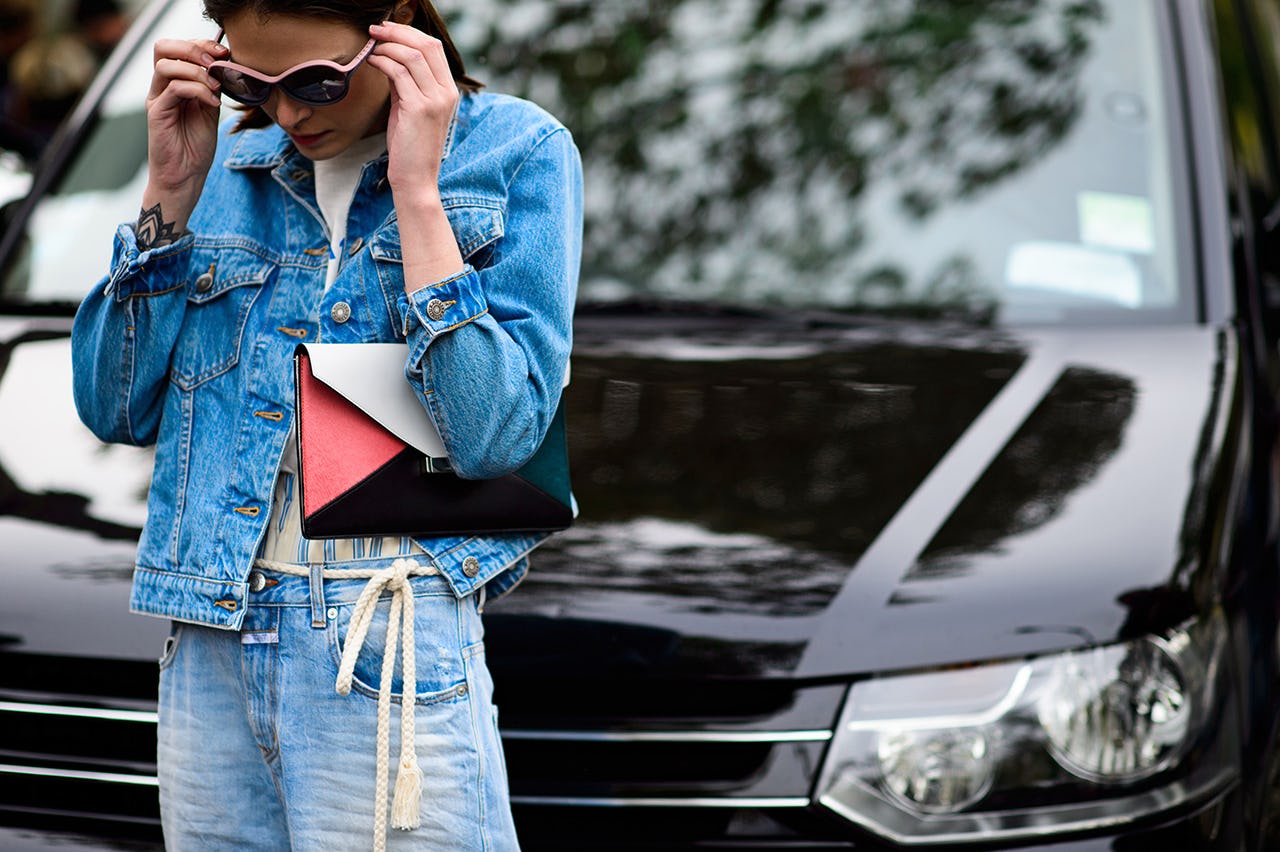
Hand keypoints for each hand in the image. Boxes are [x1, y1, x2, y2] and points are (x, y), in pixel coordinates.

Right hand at [142, 37, 225, 222]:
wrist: (185, 176)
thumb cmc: (196, 146)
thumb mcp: (210, 110)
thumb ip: (212, 88)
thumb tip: (225, 65)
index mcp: (174, 83)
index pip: (178, 48)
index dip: (201, 44)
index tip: (224, 52)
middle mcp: (161, 87)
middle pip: (163, 47)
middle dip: (193, 48)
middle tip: (215, 62)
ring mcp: (157, 99)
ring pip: (166, 65)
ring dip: (196, 71)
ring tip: (215, 88)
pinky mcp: (157, 113)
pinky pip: (173, 89)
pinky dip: (196, 90)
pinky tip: (213, 103)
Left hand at [365, 21, 458, 198]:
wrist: (416, 179)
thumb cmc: (410, 146)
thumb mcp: (410, 108)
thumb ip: (406, 83)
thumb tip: (389, 56)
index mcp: (449, 91)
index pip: (433, 48)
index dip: (408, 32)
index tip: (386, 30)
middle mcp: (447, 93)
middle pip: (426, 45)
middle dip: (398, 32)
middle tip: (375, 30)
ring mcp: (435, 100)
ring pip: (412, 56)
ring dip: (387, 46)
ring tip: (370, 48)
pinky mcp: (419, 109)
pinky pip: (399, 73)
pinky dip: (382, 62)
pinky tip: (372, 62)